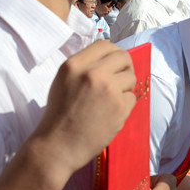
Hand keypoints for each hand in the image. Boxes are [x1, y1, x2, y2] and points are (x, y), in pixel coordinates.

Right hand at [30, 40, 136, 180]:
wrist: (57, 146)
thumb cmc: (58, 115)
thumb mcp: (63, 81)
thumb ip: (84, 66)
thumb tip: (109, 55)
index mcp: (75, 64)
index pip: (105, 44)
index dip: (112, 53)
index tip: (113, 64)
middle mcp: (93, 72)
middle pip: (123, 57)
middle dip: (124, 67)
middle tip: (119, 80)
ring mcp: (108, 89)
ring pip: (131, 78)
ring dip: (125, 88)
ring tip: (110, 100)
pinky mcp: (120, 107)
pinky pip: (132, 97)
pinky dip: (125, 105)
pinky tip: (111, 113)